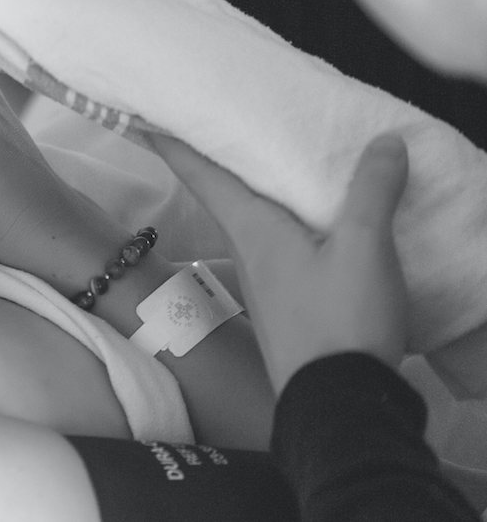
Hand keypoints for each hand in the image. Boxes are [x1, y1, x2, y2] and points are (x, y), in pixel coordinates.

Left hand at [154, 133, 410, 392]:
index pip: (201, 174)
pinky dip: (283, 225)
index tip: (140, 117)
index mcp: (251, 229)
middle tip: (210, 125)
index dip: (170, 143)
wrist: (338, 405)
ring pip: (251, 223)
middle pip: (223, 194)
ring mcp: (263, 284)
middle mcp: (247, 252)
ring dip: (253, 193)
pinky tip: (308, 227)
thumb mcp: (364, 248)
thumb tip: (383, 141)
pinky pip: (277, 250)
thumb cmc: (339, 321)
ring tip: (268, 165)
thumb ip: (370, 191)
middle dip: (214, 160)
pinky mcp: (285, 307)